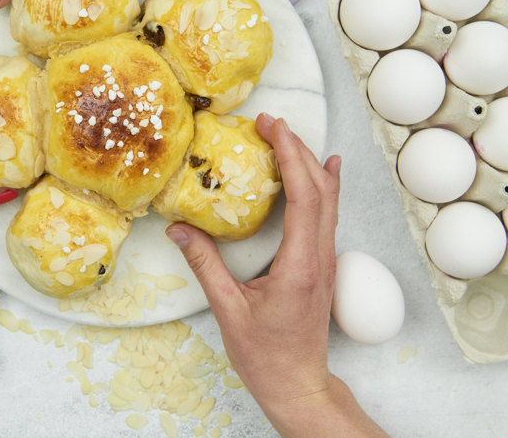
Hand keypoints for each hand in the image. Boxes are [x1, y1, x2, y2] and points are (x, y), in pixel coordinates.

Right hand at [166, 115, 385, 436]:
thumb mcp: (228, 310)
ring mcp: (327, 261)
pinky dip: (324, 186)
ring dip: (310, 164)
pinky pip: (328, 215)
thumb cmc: (265, 354)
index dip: (292, 157)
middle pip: (321, 191)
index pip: (305, 197)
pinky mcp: (323, 265)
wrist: (298, 383)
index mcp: (301, 266)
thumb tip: (178, 229)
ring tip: (289, 135)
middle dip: (298, 150)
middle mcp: (321, 258)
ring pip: (329, 201)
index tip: (275, 128)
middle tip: (271, 123)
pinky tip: (326, 169)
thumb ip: (205, 266)